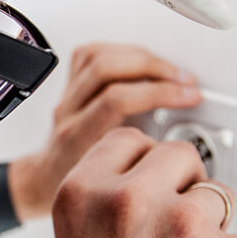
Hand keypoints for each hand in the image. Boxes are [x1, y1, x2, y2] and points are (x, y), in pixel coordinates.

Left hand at [9, 43, 201, 220]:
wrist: (47, 180)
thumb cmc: (79, 186)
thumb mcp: (116, 185)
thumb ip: (143, 164)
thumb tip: (184, 148)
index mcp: (78, 137)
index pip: (117, 99)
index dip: (159, 92)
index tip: (189, 97)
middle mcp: (68, 112)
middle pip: (107, 69)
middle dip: (154, 68)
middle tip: (184, 81)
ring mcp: (66, 96)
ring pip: (99, 56)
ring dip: (141, 57)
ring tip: (169, 70)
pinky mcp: (69, 84)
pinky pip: (91, 53)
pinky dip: (121, 51)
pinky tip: (140, 60)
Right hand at [47, 128, 236, 237]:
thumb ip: (110, 207)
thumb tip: (160, 183)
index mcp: (82, 195)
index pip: (130, 140)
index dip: (145, 166)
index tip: (151, 182)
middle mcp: (131, 201)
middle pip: (180, 156)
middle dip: (182, 189)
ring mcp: (188, 227)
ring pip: (219, 198)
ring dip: (210, 231)